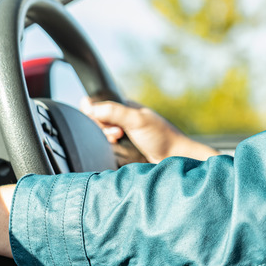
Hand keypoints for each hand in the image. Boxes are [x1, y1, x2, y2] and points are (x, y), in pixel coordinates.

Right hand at [80, 99, 218, 162]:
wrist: (176, 160)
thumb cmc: (161, 137)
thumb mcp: (136, 120)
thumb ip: (113, 112)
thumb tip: (89, 108)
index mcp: (125, 107)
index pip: (97, 104)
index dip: (95, 112)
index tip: (106, 120)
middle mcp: (122, 119)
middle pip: (96, 121)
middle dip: (102, 127)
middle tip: (117, 133)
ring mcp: (122, 135)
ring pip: (100, 135)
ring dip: (106, 138)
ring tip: (119, 140)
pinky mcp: (123, 150)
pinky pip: (106, 148)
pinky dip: (109, 148)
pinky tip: (118, 148)